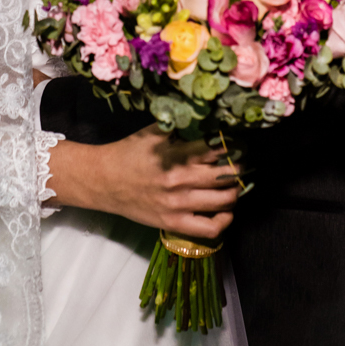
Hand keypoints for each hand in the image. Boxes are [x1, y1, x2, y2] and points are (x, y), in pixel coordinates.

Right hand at [48, 124, 239, 238]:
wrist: (103, 181)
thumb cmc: (129, 153)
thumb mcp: (153, 132)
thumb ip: (179, 125)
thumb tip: (207, 117)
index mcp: (176, 154)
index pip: (217, 149)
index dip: (232, 145)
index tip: (237, 143)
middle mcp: (180, 180)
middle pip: (225, 175)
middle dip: (239, 167)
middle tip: (242, 163)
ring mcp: (178, 205)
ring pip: (222, 200)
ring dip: (235, 191)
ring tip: (235, 183)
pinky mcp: (173, 224)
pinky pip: (209, 228)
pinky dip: (224, 220)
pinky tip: (227, 210)